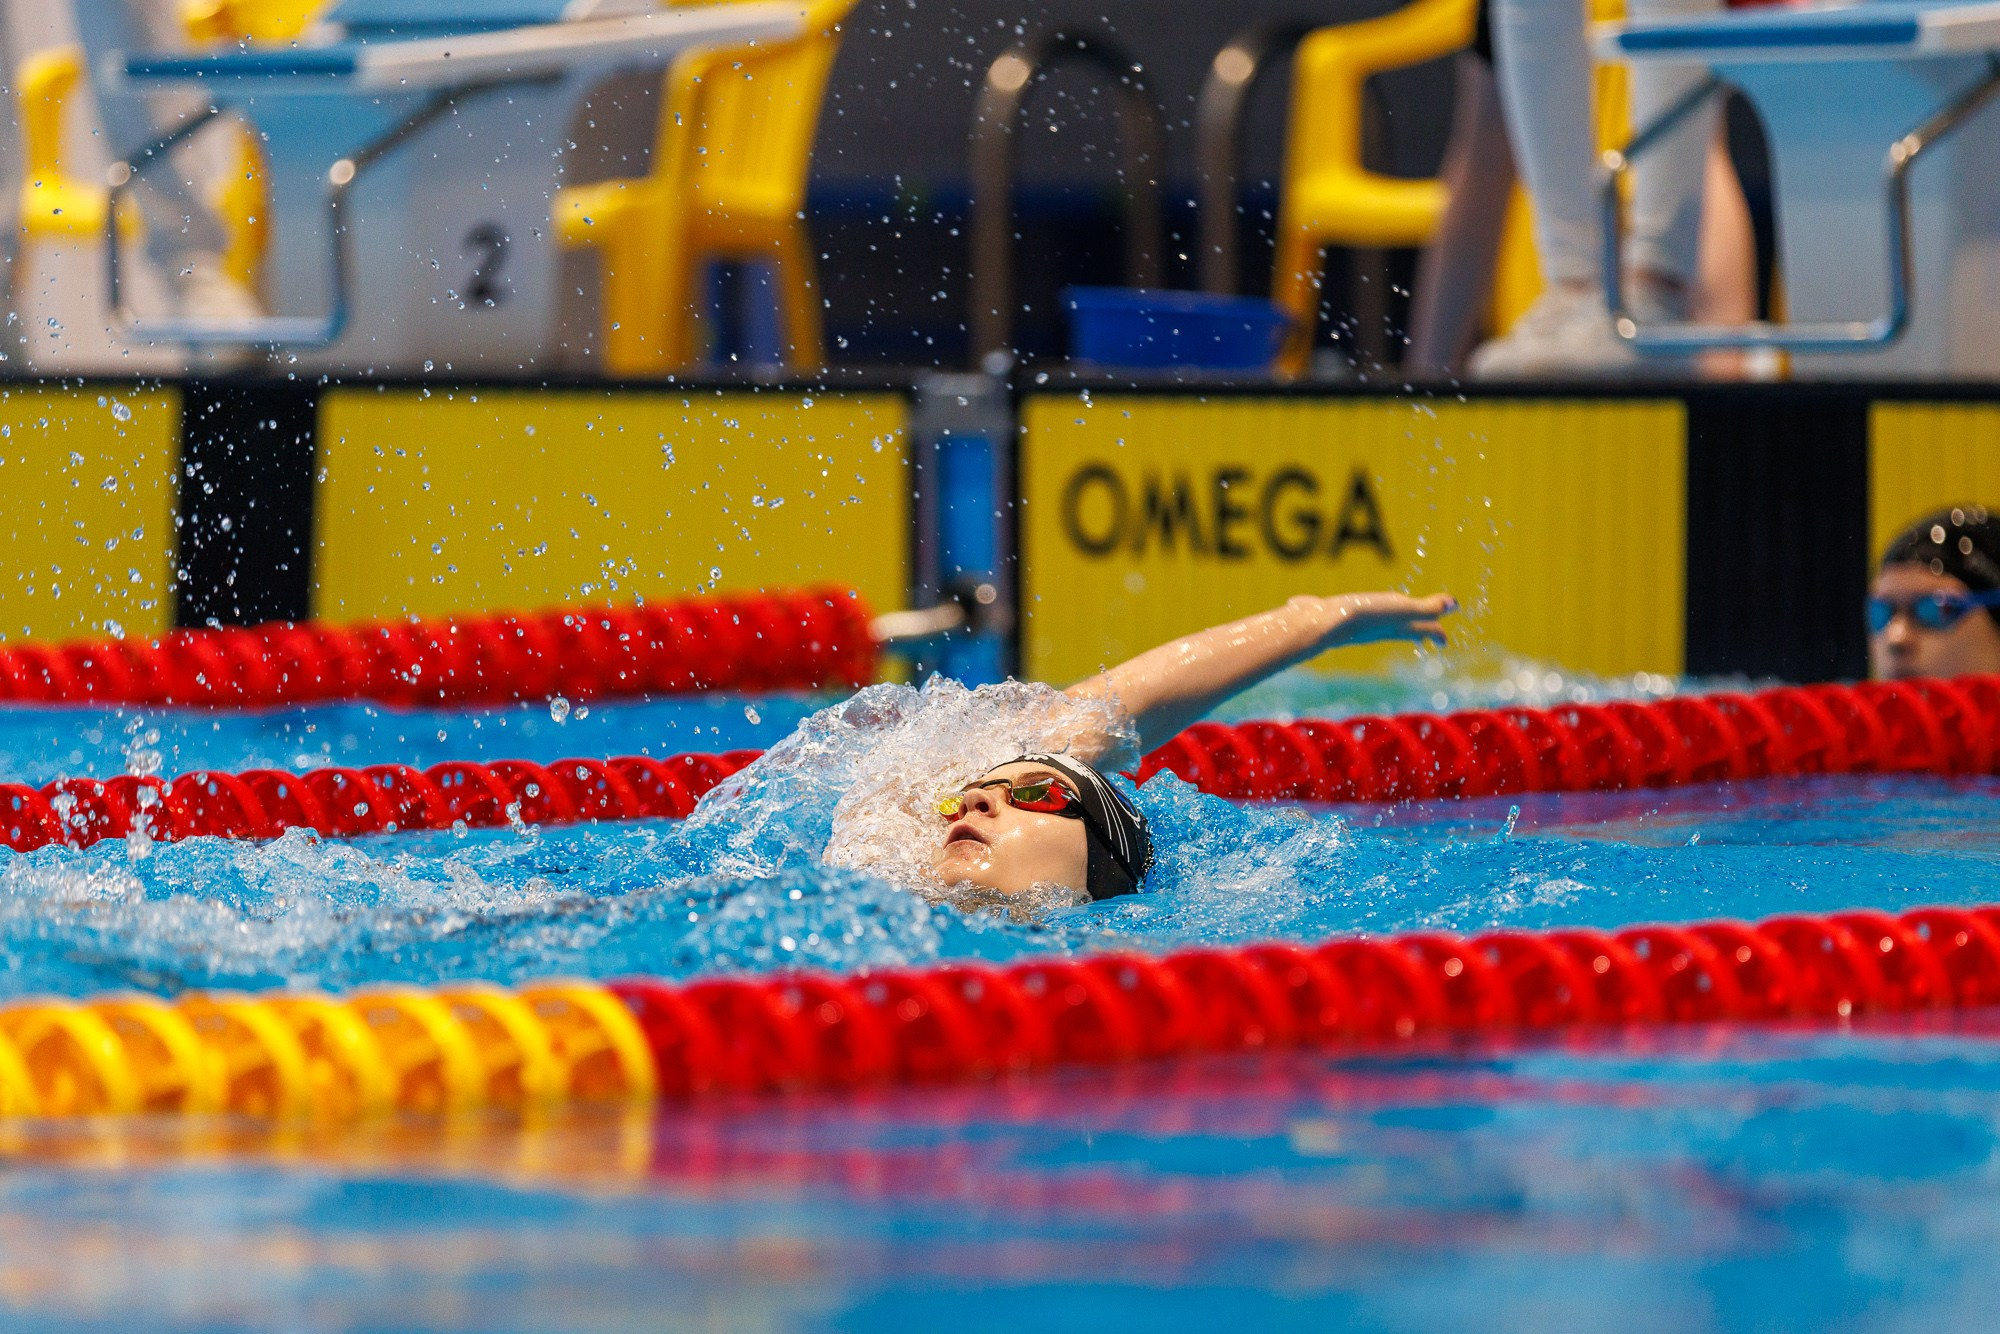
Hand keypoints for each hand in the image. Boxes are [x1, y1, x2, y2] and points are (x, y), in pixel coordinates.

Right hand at [1308, 591, 1454, 647]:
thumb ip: (1426, 608)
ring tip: (1385, 621)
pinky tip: (1341, 607)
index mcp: (1395, 627)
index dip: (1436, 633)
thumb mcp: (1401, 610)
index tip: (1445, 640)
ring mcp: (1355, 624)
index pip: (1422, 630)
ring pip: (1376, 623)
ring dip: (1385, 622)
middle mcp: (1377, 628)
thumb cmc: (1363, 616)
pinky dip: (1352, 612)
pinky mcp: (1334, 615)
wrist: (1318, 623)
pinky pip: (1348, 614)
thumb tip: (1453, 605)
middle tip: (1424, 635)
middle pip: (1402, 629)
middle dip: (1415, 630)